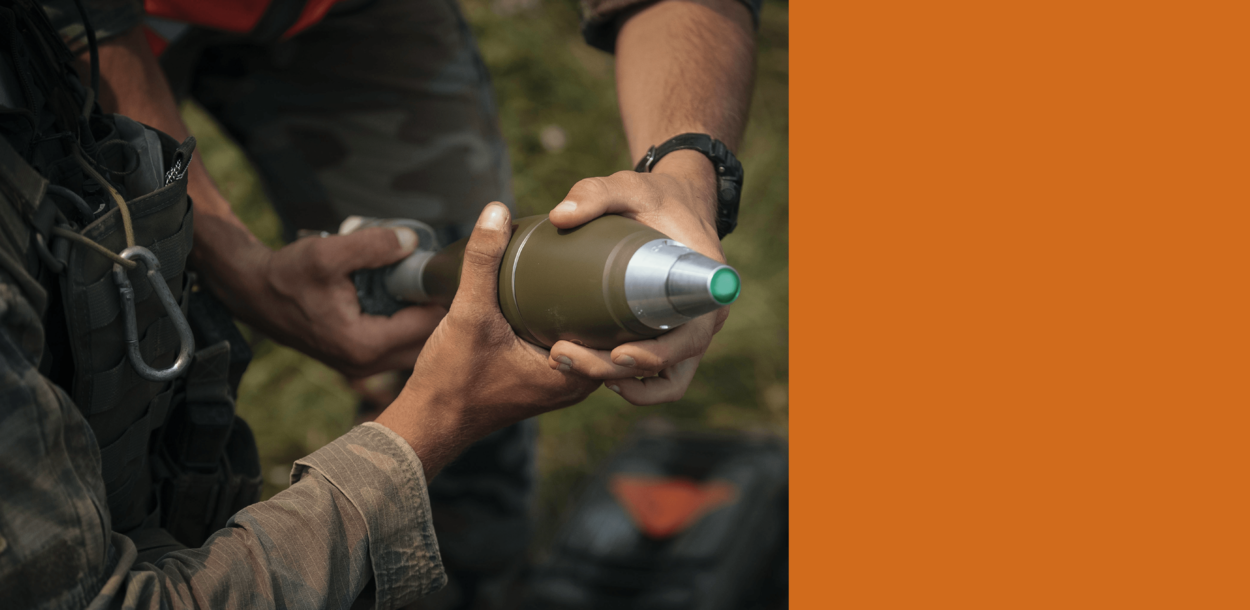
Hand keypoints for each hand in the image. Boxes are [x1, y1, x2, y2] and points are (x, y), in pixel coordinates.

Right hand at [200, 223, 445, 376]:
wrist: (254, 293)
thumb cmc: (287, 274)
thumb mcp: (328, 253)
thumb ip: (373, 246)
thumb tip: (414, 241)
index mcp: (363, 344)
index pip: (426, 326)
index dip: (445, 298)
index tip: (456, 274)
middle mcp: (366, 364)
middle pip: (427, 343)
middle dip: (442, 313)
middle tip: (450, 279)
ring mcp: (362, 366)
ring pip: (414, 348)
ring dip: (427, 321)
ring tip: (434, 287)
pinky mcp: (358, 359)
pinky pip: (398, 347)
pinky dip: (410, 327)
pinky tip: (413, 300)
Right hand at [375, 203, 599, 476]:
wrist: (427, 421)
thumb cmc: (451, 380)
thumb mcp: (468, 315)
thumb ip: (483, 264)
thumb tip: (496, 212)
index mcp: (574, 376)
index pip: (623, 333)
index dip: (626, 295)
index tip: (622, 258)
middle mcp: (576, 384)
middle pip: (608, 332)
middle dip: (608, 295)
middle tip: (607, 251)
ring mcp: (560, 384)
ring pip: (588, 338)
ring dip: (588, 307)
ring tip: (590, 264)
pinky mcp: (543, 380)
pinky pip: (570, 343)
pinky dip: (569, 320)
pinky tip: (562, 292)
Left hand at [545, 150, 730, 404]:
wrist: (676, 203)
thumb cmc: (655, 197)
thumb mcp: (628, 186)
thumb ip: (595, 193)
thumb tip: (559, 216)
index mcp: (707, 285)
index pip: (691, 338)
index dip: (657, 356)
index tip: (618, 353)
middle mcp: (705, 318)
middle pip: (671, 368)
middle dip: (616, 370)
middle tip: (564, 355)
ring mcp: (690, 332)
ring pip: (665, 380)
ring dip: (621, 382)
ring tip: (569, 364)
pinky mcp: (674, 337)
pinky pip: (660, 376)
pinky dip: (633, 383)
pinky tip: (593, 372)